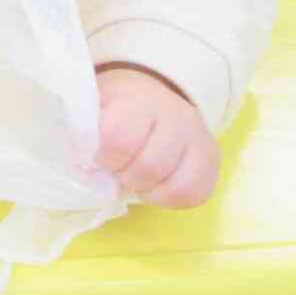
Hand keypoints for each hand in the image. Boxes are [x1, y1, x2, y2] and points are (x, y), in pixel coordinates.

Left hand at [94, 66, 220, 207]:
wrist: (151, 95)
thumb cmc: (114, 107)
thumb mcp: (92, 109)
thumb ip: (84, 135)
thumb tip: (83, 170)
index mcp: (137, 99)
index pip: (121, 137)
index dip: (106, 157)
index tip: (99, 158)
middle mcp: (175, 115)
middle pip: (150, 167)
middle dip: (125, 178)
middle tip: (116, 171)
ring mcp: (199, 137)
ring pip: (178, 186)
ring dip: (149, 192)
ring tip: (136, 180)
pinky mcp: (212, 158)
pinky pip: (196, 194)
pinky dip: (170, 199)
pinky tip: (156, 186)